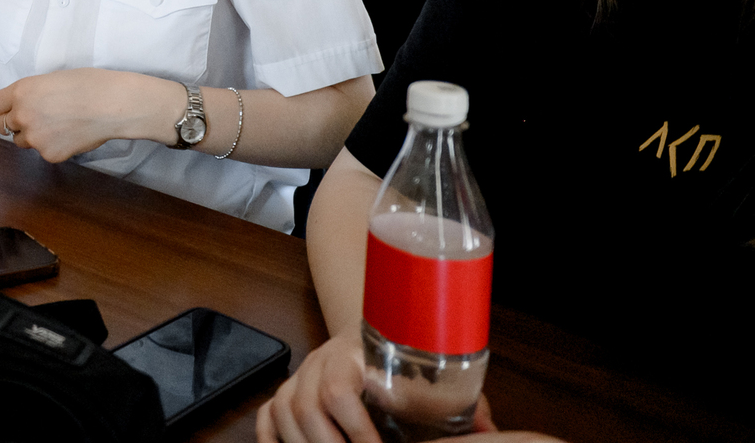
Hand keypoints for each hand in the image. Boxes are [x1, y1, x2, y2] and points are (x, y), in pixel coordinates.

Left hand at [0, 68, 171, 162]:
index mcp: (21, 91)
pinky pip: (43, 152)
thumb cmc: (88, 84)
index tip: (10, 108)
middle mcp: (22, 115)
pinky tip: (70, 134)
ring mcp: (35, 138)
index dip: (2, 107)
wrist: (112, 105)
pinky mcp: (49, 154)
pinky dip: (53, 146)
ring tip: (57, 125)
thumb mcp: (50, 79)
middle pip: (2, 126)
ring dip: (32, 135)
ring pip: (21, 141)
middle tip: (35, 118)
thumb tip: (21, 105)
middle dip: (14, 123)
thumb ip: (30, 94)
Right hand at [258, 341, 516, 442]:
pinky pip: (267, 416)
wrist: (376, 323)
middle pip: (304, 405)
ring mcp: (301, 376)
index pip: (338, 386)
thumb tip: (487, 432)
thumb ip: (460, 405)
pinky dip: (272, 439)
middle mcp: (321, 359)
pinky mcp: (287, 391)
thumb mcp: (437, 374)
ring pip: (283, 412)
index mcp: (356, 350)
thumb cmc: (408, 356)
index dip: (354, 427)